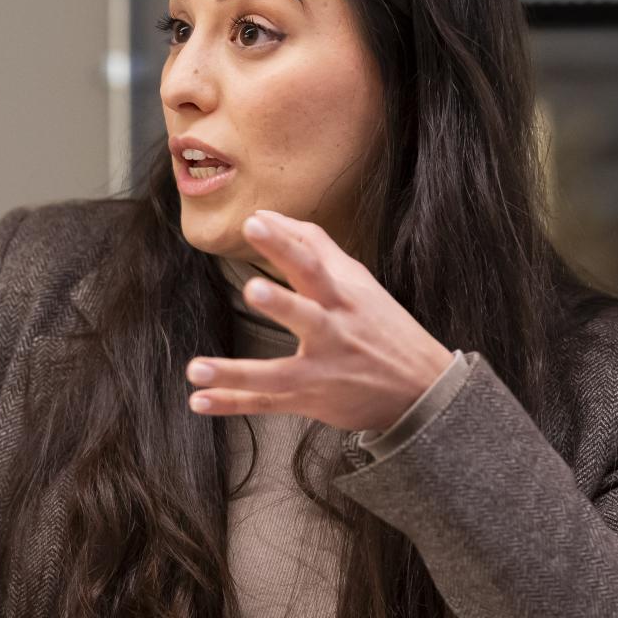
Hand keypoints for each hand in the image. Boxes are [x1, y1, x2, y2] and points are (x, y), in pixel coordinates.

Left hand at [183, 209, 454, 433]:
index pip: (313, 264)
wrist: (421, 390)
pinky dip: (231, 403)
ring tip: (196, 369)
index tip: (255, 222)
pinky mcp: (309, 400)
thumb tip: (266, 214)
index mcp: (342, 297)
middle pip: (305, 315)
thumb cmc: (380, 325)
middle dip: (280, 303)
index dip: (284, 243)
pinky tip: (199, 401)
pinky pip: (266, 403)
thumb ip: (311, 244)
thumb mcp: (356, 280)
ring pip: (275, 373)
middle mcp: (332, 332)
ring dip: (235, 373)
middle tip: (252, 290)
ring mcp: (320, 371)